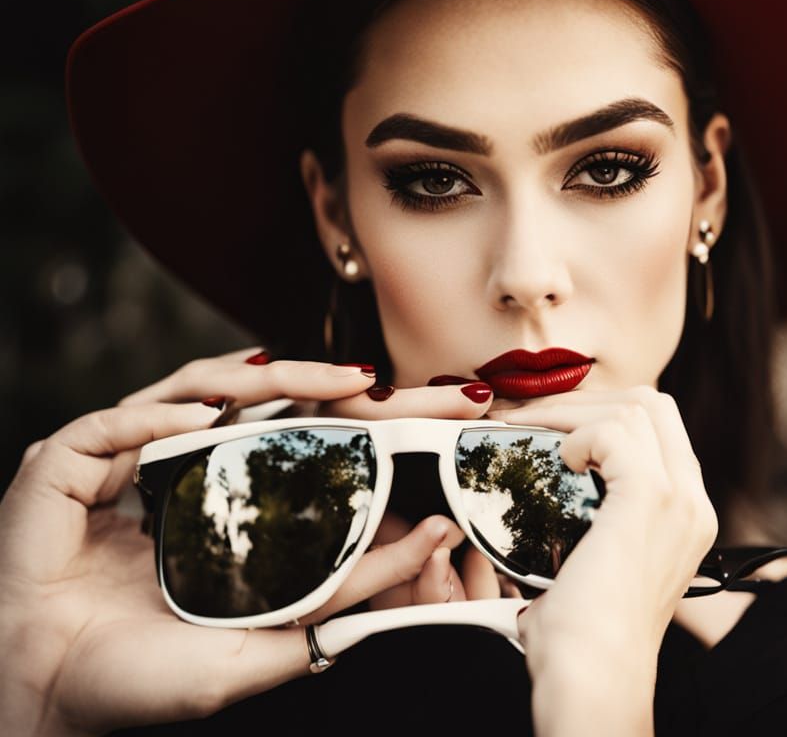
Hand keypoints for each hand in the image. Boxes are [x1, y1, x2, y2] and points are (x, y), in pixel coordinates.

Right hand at [0, 349, 497, 734]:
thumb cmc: (144, 679)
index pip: (308, 445)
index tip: (446, 416)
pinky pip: (116, 423)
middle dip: (342, 386)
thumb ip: (339, 597)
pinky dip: (155, 418)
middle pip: (271, 405)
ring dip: (273, 377)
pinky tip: (200, 419)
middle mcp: (180, 466)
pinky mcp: (64, 462)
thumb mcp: (264, 642)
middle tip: (410, 383)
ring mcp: (124, 457)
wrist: (45, 703)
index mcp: (227, 500)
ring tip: (339, 380)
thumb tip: (429, 543)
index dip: (372, 426)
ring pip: (205, 390)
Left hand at [494, 387, 718, 735]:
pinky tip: (558, 462)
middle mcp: (693, 504)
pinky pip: (616, 429)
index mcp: (686, 516)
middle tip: (531, 415)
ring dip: (572, 410)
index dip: (601, 414)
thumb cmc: (582, 639)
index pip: (658, 429)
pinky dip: (579, 434)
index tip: (549, 423)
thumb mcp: (595, 568)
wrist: (594, 679)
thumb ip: (588, 526)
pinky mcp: (650, 499)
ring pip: (636, 405)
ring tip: (527, 427)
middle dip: (586, 400)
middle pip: (654, 405)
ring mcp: (679, 500)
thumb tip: (542, 498)